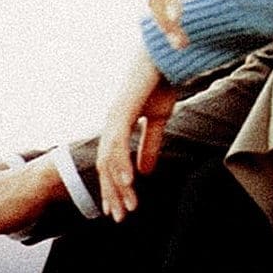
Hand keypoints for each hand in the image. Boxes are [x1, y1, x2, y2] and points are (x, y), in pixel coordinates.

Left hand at [96, 48, 178, 219]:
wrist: (166, 55)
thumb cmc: (161, 81)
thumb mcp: (157, 120)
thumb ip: (150, 144)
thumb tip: (145, 172)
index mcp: (118, 125)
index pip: (111, 163)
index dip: (114, 187)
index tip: (118, 209)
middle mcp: (111, 123)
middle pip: (106, 166)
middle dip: (113, 193)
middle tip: (120, 217)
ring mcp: (114, 117)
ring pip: (111, 159)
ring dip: (120, 185)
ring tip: (128, 207)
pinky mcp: (122, 110)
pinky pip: (119, 143)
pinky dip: (123, 163)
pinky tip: (130, 181)